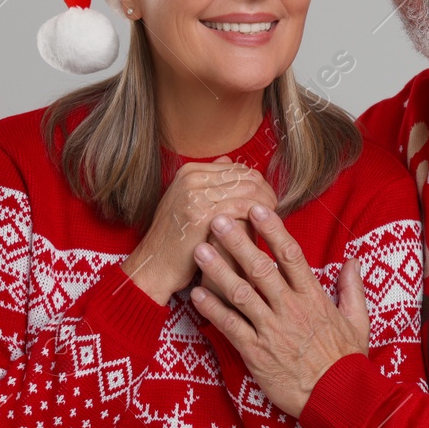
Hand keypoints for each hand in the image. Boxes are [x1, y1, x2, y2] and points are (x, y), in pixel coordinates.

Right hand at [123, 160, 278, 304]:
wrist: (154, 266)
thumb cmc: (177, 240)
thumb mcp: (189, 203)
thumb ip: (211, 184)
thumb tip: (232, 162)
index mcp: (190, 171)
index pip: (239, 168)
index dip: (258, 184)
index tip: (267, 200)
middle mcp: (192, 177)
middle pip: (246, 175)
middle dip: (266, 192)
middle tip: (274, 209)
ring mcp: (195, 194)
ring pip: (249, 188)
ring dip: (267, 203)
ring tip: (272, 218)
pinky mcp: (202, 213)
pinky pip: (243, 206)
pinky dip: (259, 214)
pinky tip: (264, 227)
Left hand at [189, 205, 369, 417]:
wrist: (338, 396)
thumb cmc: (347, 359)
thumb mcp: (358, 320)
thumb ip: (352, 288)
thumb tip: (352, 261)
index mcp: (314, 297)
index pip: (292, 255)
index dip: (274, 230)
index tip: (258, 209)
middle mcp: (291, 308)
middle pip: (261, 268)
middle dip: (238, 242)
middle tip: (218, 219)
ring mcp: (272, 330)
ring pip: (241, 294)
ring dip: (219, 270)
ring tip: (200, 250)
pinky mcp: (257, 353)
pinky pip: (231, 326)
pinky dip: (213, 309)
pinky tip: (197, 293)